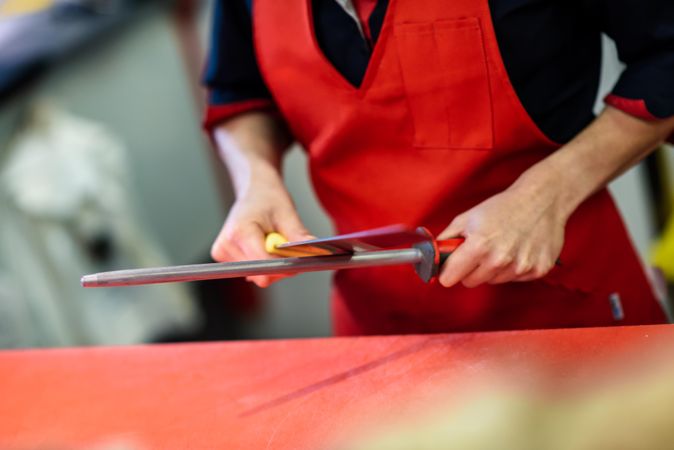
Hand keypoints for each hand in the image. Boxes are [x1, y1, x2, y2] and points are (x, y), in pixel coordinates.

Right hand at [211, 173, 312, 287]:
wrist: (253, 190)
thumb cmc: (269, 198)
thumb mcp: (288, 214)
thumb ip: (299, 237)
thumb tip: (314, 254)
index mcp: (240, 232)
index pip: (264, 266)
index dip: (284, 266)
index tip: (295, 258)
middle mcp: (226, 245)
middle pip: (261, 275)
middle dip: (278, 265)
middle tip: (282, 244)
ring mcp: (222, 252)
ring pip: (257, 276)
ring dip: (271, 264)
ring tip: (269, 241)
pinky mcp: (222, 256)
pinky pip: (251, 271)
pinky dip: (262, 262)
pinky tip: (261, 246)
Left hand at [437, 179, 566, 287]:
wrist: (541, 200)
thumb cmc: (502, 207)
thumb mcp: (467, 218)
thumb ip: (446, 239)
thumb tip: (431, 256)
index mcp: (479, 245)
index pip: (450, 278)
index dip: (448, 272)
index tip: (449, 268)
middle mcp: (499, 260)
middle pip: (470, 282)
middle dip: (469, 270)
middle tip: (479, 251)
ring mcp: (520, 267)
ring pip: (492, 281)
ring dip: (492, 269)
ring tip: (501, 247)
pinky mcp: (537, 270)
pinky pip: (513, 279)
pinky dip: (512, 269)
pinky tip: (517, 250)